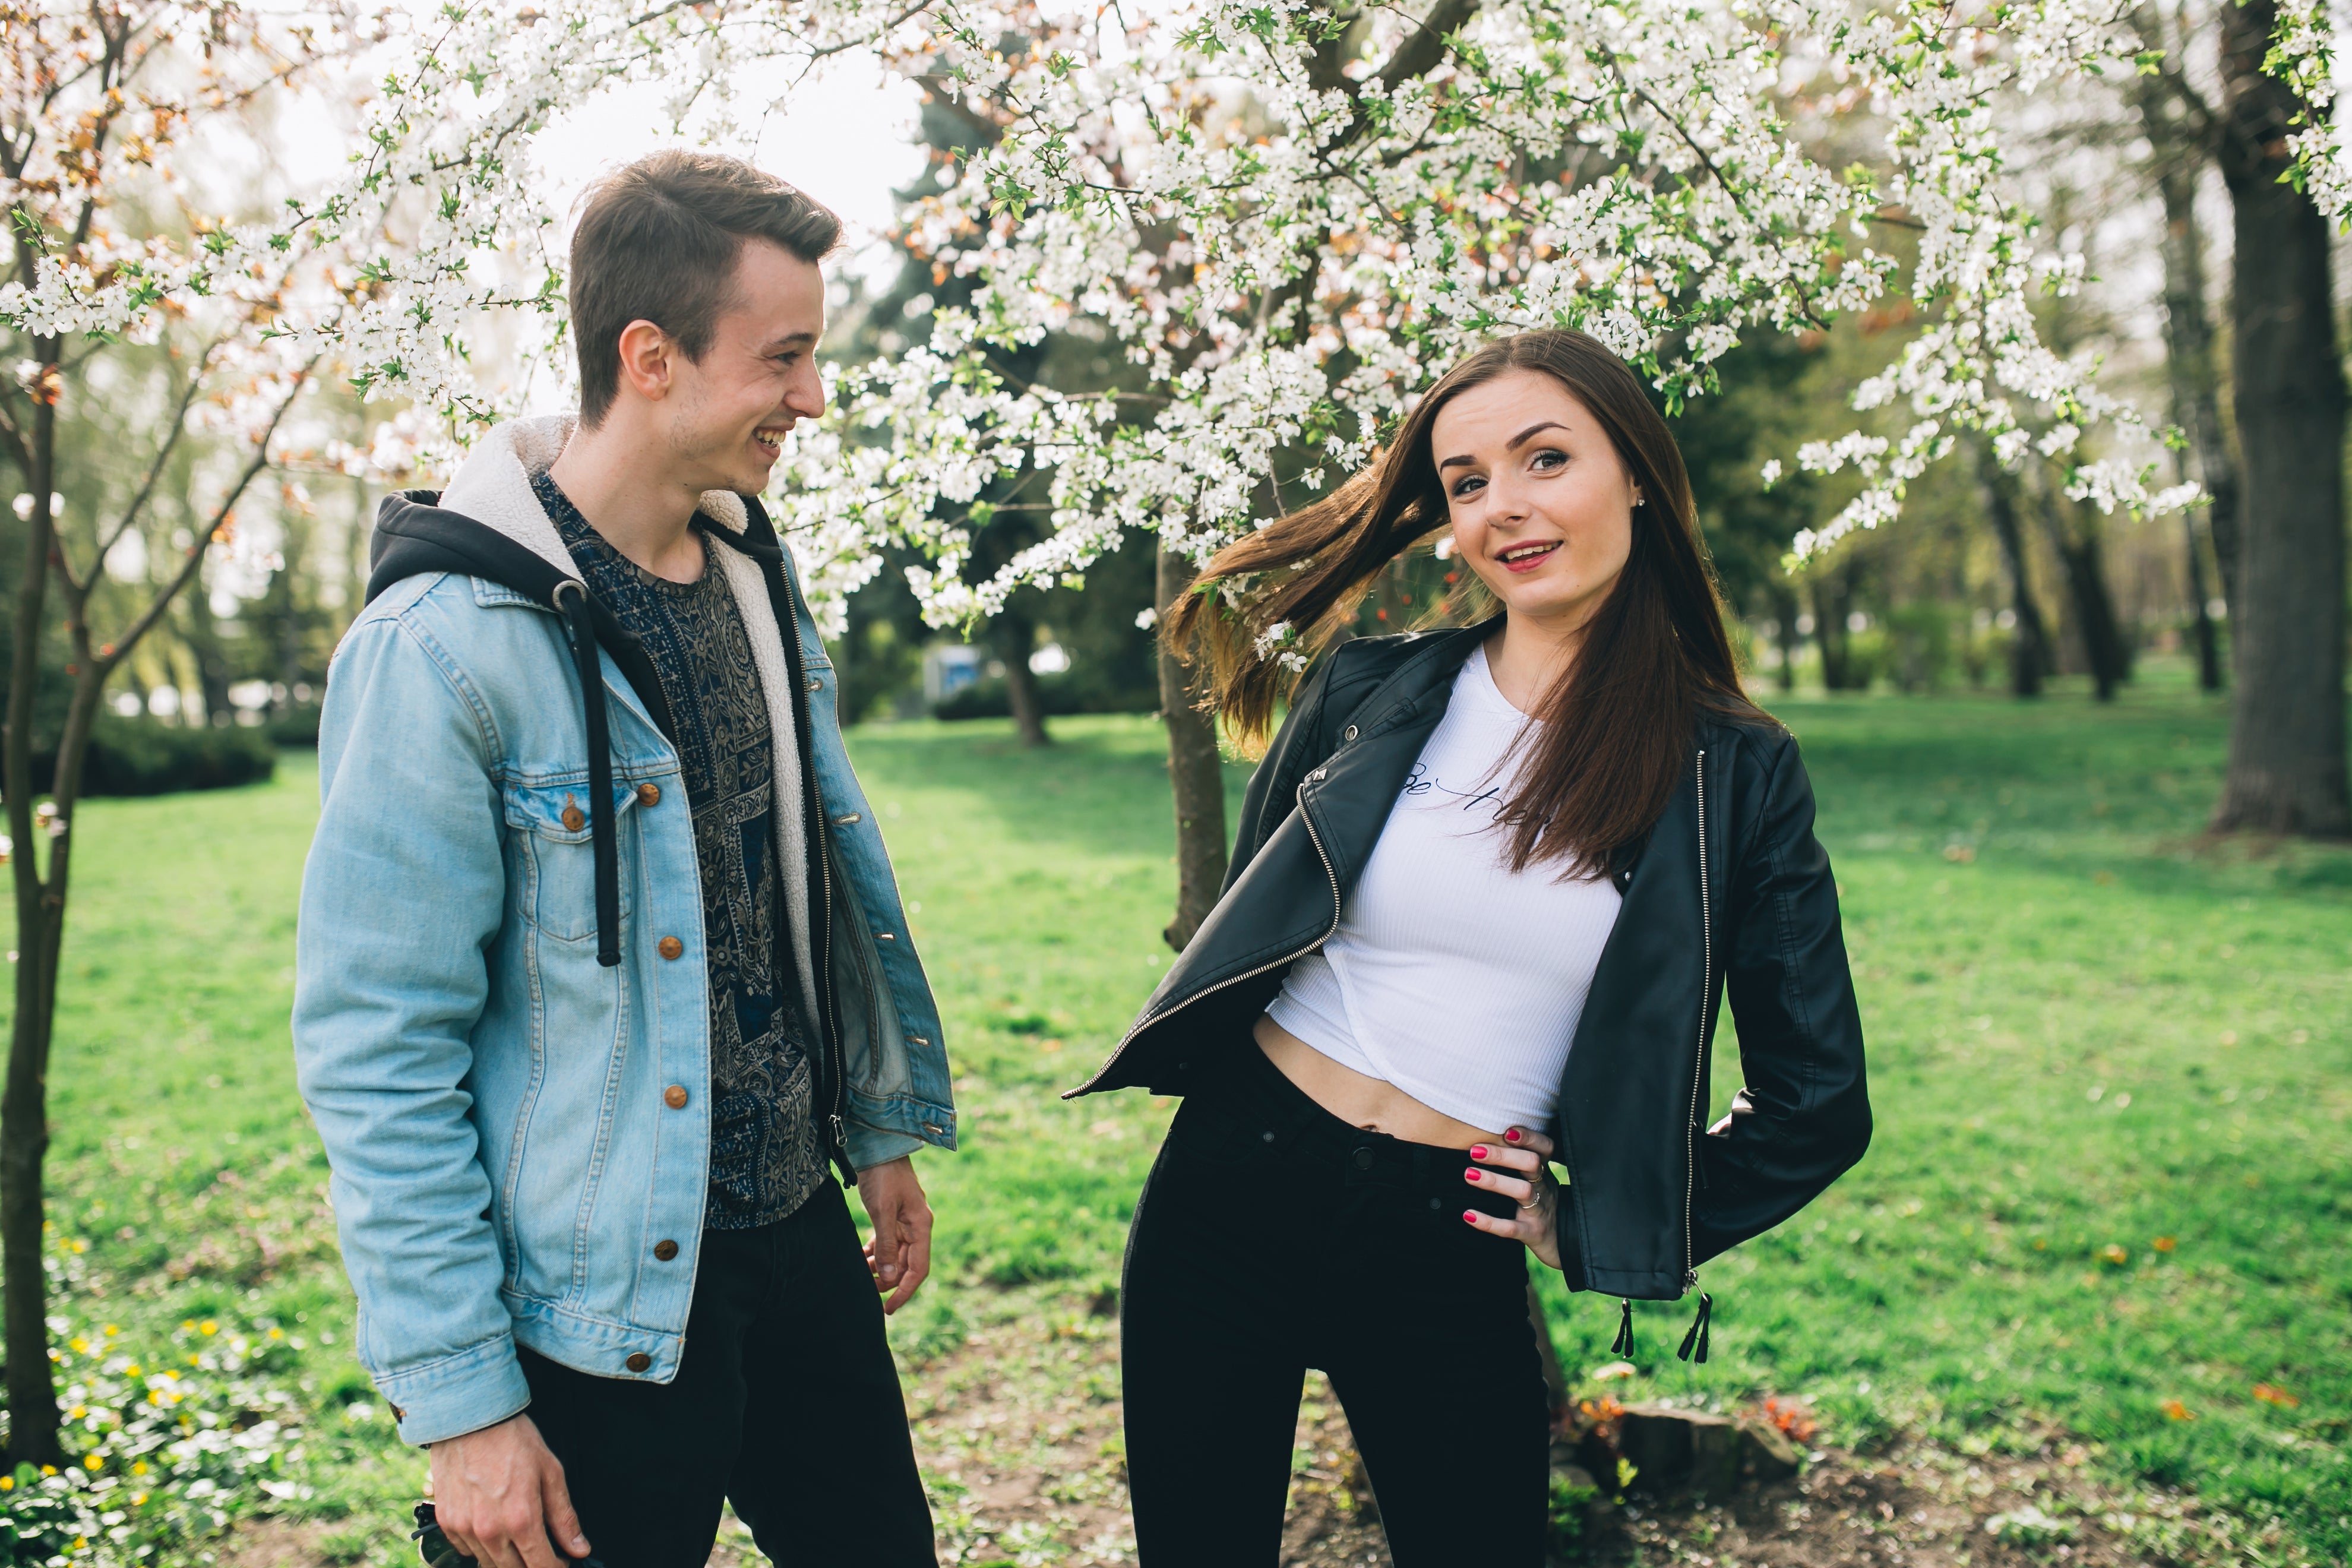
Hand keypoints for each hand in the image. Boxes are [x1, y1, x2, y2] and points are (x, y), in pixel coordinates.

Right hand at [427, 1412, 588, 1567]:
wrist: (470, 1418)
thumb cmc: (512, 1440)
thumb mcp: (551, 1473)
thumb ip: (564, 1517)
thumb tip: (579, 1548)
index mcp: (521, 1519)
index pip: (540, 1566)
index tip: (561, 1562)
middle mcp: (490, 1531)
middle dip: (531, 1565)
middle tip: (542, 1551)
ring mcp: (465, 1529)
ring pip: (488, 1564)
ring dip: (506, 1559)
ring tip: (518, 1539)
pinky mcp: (447, 1522)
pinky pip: (465, 1550)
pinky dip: (480, 1547)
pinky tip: (492, 1530)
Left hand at [855, 1154, 933, 1313]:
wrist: (878, 1146)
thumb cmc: (883, 1176)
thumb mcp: (882, 1210)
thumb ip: (885, 1243)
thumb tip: (887, 1275)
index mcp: (921, 1226)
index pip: (918, 1269)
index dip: (905, 1291)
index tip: (888, 1309)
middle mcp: (916, 1227)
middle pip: (905, 1265)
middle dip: (886, 1281)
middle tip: (863, 1291)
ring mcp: (905, 1222)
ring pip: (894, 1256)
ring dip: (878, 1267)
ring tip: (858, 1273)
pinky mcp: (892, 1217)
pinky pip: (886, 1243)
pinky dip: (874, 1253)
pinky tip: (860, 1257)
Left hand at [1462, 1126, 1563, 1270]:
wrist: (1562, 1243)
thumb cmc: (1541, 1204)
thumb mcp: (1537, 1181)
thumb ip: (1518, 1162)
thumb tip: (1481, 1140)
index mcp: (1545, 1172)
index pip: (1545, 1147)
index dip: (1529, 1137)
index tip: (1507, 1131)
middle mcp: (1545, 1188)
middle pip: (1532, 1164)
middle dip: (1503, 1156)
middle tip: (1475, 1151)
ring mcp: (1540, 1211)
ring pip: (1523, 1191)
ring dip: (1495, 1181)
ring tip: (1469, 1175)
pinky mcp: (1532, 1233)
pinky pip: (1511, 1228)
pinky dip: (1489, 1222)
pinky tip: (1468, 1215)